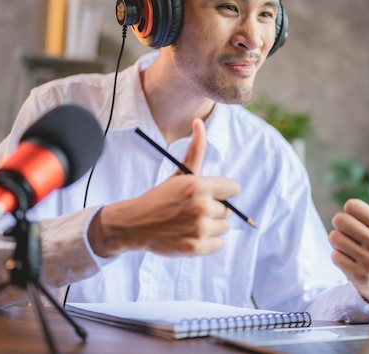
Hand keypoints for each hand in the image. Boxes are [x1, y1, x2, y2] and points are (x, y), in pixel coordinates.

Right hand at [88, 119, 239, 257]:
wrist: (135, 224)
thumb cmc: (161, 196)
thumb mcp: (180, 173)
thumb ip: (196, 149)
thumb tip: (199, 121)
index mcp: (199, 185)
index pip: (233, 189)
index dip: (221, 192)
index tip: (207, 195)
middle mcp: (201, 206)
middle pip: (228, 210)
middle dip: (214, 210)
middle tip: (193, 210)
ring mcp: (199, 228)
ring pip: (224, 228)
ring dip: (211, 227)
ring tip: (191, 223)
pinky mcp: (196, 247)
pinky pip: (218, 245)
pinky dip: (208, 243)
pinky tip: (190, 235)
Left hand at [329, 173, 368, 303]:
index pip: (350, 205)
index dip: (350, 213)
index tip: (362, 223)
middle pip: (339, 220)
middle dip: (342, 228)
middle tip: (355, 237)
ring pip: (334, 238)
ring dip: (339, 244)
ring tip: (354, 250)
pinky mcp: (360, 276)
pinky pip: (334, 256)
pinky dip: (339, 258)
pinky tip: (352, 262)